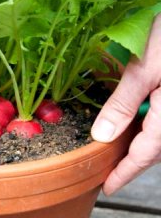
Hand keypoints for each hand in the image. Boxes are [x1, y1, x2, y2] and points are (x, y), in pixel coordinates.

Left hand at [91, 14, 160, 195]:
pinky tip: (127, 124)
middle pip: (152, 149)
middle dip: (129, 163)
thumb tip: (103, 135)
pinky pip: (157, 121)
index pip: (145, 154)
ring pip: (155, 136)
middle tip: (108, 172)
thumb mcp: (143, 69)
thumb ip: (123, 104)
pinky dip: (141, 127)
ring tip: (114, 153)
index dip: (125, 173)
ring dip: (135, 146)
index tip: (108, 187)